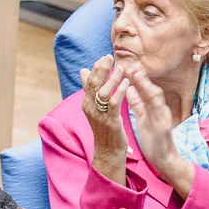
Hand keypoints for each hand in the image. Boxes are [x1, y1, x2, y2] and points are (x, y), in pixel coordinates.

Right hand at [79, 55, 130, 184]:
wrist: (107, 151)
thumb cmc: (104, 128)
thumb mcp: (95, 107)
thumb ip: (90, 89)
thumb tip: (82, 70)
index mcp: (86, 102)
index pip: (89, 80)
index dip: (96, 68)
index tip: (105, 57)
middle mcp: (90, 107)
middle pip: (93, 83)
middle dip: (101, 69)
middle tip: (109, 57)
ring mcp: (99, 115)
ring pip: (103, 92)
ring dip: (112, 79)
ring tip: (121, 68)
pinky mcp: (110, 121)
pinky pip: (114, 103)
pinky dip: (119, 91)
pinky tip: (125, 83)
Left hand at [120, 66, 197, 196]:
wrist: (163, 158)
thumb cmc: (152, 137)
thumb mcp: (141, 116)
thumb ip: (136, 102)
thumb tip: (128, 87)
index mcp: (150, 106)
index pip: (141, 88)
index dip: (133, 77)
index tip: (124, 66)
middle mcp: (158, 108)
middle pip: (148, 88)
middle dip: (139, 76)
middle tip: (129, 64)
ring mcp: (162, 115)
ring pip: (155, 96)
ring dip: (146, 84)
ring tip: (137, 73)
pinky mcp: (165, 125)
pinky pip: (160, 110)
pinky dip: (154, 100)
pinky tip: (149, 92)